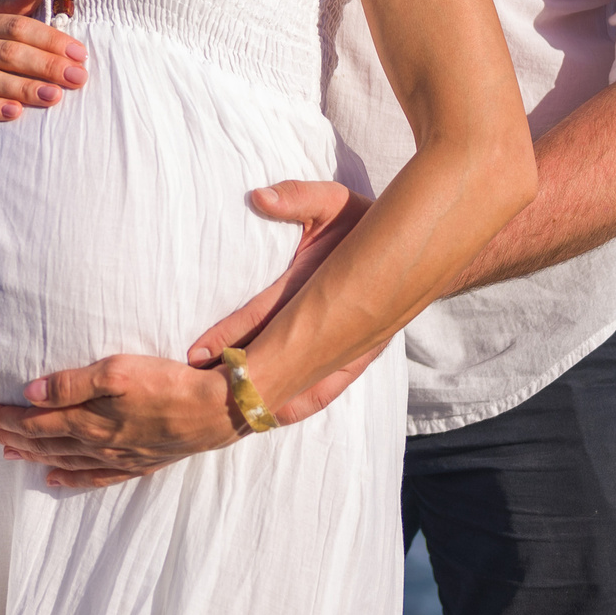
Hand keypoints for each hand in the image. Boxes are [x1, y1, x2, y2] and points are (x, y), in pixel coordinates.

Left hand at [0, 355, 243, 488]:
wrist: (215, 411)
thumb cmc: (166, 383)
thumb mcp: (115, 371)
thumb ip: (71, 384)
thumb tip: (30, 395)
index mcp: (89, 421)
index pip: (35, 422)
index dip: (4, 418)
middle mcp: (98, 444)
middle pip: (44, 442)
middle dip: (10, 437)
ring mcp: (118, 458)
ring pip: (64, 460)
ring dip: (33, 456)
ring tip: (8, 453)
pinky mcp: (137, 463)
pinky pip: (94, 477)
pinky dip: (70, 479)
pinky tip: (55, 480)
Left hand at [188, 181, 381, 425]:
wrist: (419, 249)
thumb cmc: (366, 222)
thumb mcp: (333, 201)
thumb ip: (297, 197)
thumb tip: (259, 198)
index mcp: (320, 284)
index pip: (265, 315)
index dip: (230, 334)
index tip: (197, 352)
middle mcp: (334, 325)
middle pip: (277, 360)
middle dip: (237, 377)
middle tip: (199, 392)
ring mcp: (349, 349)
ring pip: (301, 384)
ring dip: (263, 396)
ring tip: (225, 412)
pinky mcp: (357, 360)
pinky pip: (323, 392)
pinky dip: (296, 404)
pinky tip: (271, 417)